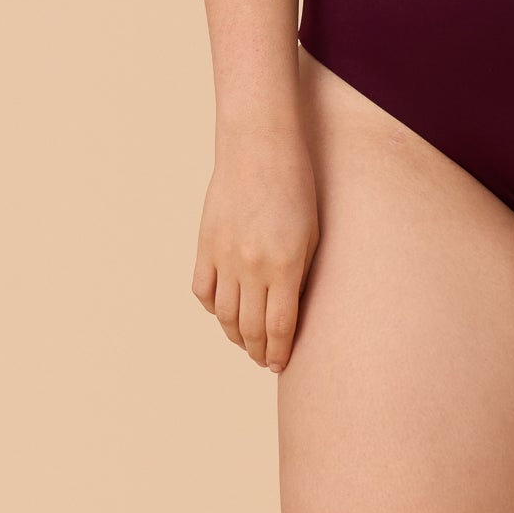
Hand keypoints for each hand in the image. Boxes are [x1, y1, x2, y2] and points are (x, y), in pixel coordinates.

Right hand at [193, 133, 318, 372]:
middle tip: (265, 360)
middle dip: (259, 351)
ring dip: (234, 336)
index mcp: (284, 266)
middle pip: (249, 328)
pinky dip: (212, 308)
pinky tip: (223, 312)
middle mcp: (251, 267)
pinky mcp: (205, 245)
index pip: (279, 327)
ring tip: (246, 343)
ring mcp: (224, 256)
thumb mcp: (310, 234)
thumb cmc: (296, 186)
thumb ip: (298, 276)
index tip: (280, 365)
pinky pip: (202, 290)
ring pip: (223, 315)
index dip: (279, 352)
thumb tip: (288, 314)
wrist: (258, 147)